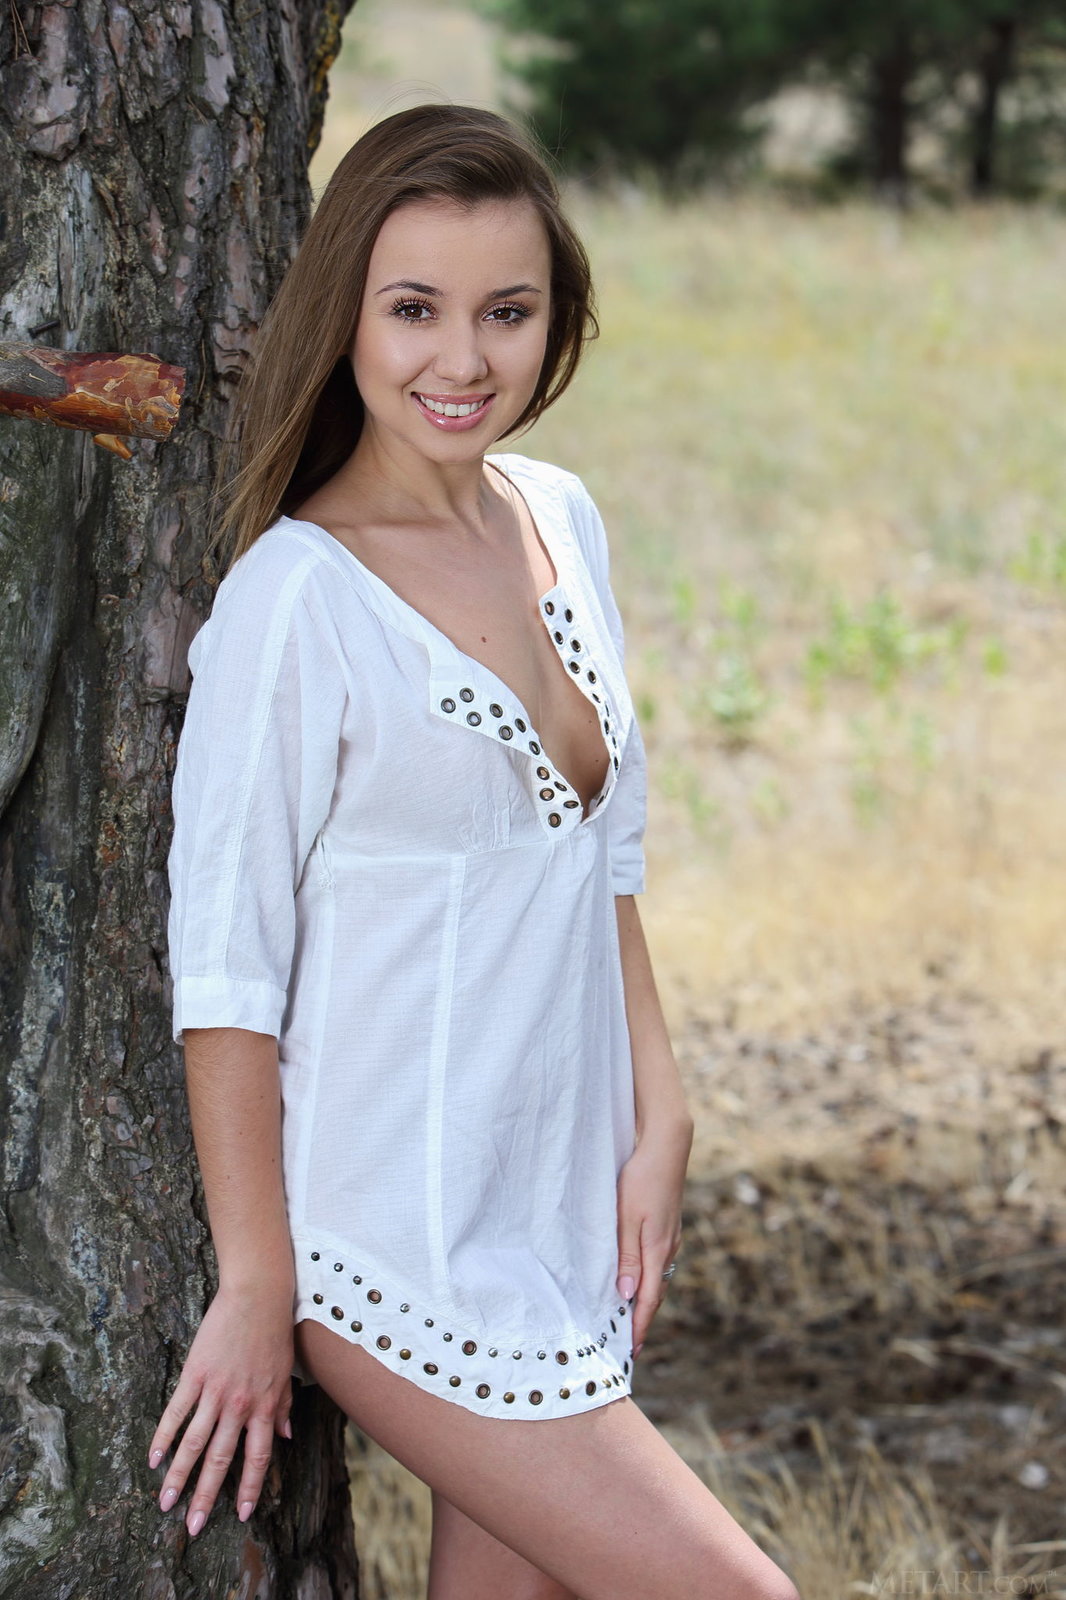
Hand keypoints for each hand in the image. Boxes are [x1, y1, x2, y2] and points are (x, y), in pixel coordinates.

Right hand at [148, 1282, 294, 1536]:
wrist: (257, 1295)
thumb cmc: (275, 1332)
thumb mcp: (287, 1372)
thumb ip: (285, 1407)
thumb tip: (287, 1437)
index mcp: (265, 1407)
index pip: (257, 1458)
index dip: (250, 1488)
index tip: (242, 1515)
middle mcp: (241, 1405)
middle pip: (221, 1460)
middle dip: (206, 1496)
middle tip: (193, 1526)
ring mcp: (216, 1391)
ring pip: (194, 1444)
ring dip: (179, 1476)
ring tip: (165, 1502)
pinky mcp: (195, 1374)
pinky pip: (176, 1412)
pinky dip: (163, 1437)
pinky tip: (153, 1458)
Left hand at [615, 1117, 691, 1358]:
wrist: (667, 1146)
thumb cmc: (642, 1179)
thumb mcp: (626, 1217)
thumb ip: (626, 1256)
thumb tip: (625, 1294)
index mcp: (657, 1249)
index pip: (648, 1299)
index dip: (638, 1325)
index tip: (630, 1349)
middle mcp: (668, 1248)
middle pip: (655, 1293)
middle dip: (642, 1319)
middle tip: (628, 1342)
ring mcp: (671, 1237)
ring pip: (658, 1278)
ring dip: (645, 1300)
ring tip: (630, 1319)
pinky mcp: (669, 1227)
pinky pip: (658, 1263)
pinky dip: (649, 1280)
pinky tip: (639, 1280)